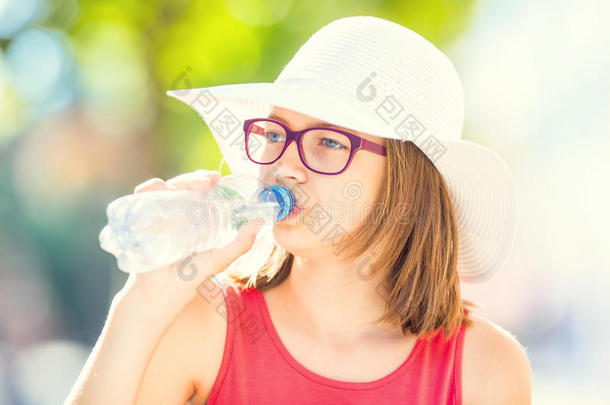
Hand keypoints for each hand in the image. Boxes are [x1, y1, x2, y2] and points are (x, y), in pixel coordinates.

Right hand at [113, 169, 264, 315]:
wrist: (160, 293)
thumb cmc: (190, 278)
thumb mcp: (220, 259)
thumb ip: (241, 243)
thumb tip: (260, 222)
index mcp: (196, 218)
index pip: (202, 193)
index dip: (208, 182)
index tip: (217, 178)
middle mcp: (177, 213)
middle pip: (185, 187)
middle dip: (195, 178)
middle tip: (208, 180)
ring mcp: (158, 215)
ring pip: (166, 188)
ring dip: (177, 181)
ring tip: (189, 185)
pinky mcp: (141, 219)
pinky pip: (143, 197)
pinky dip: (148, 189)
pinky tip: (157, 188)